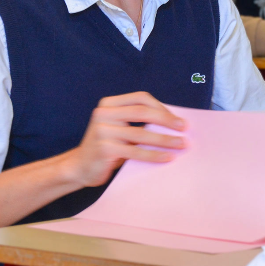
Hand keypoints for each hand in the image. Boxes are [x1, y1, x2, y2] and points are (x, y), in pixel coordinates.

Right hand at [64, 92, 186, 187]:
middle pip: (142, 112)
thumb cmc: (107, 147)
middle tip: (185, 128)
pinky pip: (135, 151)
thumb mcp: (120, 128)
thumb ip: (138, 121)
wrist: (79, 167)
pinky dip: (154, 154)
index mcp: (109, 104)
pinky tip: (167, 158)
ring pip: (140, 133)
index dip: (161, 107)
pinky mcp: (104, 149)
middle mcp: (104, 113)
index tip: (178, 119)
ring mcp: (102, 130)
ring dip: (164, 139)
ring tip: (181, 144)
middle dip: (166, 120)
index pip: (141, 98)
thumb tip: (174, 121)